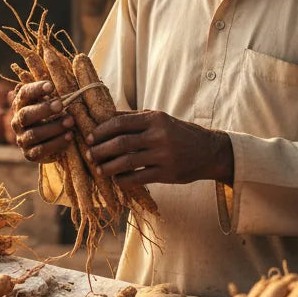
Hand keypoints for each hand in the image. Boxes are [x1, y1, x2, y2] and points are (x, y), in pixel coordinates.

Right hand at [11, 80, 74, 163]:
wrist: (49, 142)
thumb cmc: (53, 115)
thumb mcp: (51, 102)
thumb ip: (54, 93)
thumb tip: (64, 72)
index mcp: (21, 104)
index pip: (24, 94)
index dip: (36, 89)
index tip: (51, 86)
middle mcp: (17, 121)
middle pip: (25, 115)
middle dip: (43, 110)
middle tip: (61, 105)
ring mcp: (22, 139)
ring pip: (34, 134)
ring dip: (53, 127)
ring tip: (70, 122)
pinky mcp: (29, 154)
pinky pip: (41, 150)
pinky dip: (56, 143)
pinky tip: (69, 136)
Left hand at [85, 110, 233, 185]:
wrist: (209, 151)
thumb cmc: (179, 133)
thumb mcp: (160, 119)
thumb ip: (134, 118)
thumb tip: (104, 117)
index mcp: (155, 118)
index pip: (120, 122)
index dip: (101, 131)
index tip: (89, 137)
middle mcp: (159, 135)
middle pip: (120, 143)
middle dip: (100, 150)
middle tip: (89, 155)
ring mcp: (164, 156)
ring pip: (127, 163)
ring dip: (108, 167)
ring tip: (98, 169)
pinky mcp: (167, 174)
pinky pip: (138, 178)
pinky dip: (123, 180)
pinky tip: (116, 179)